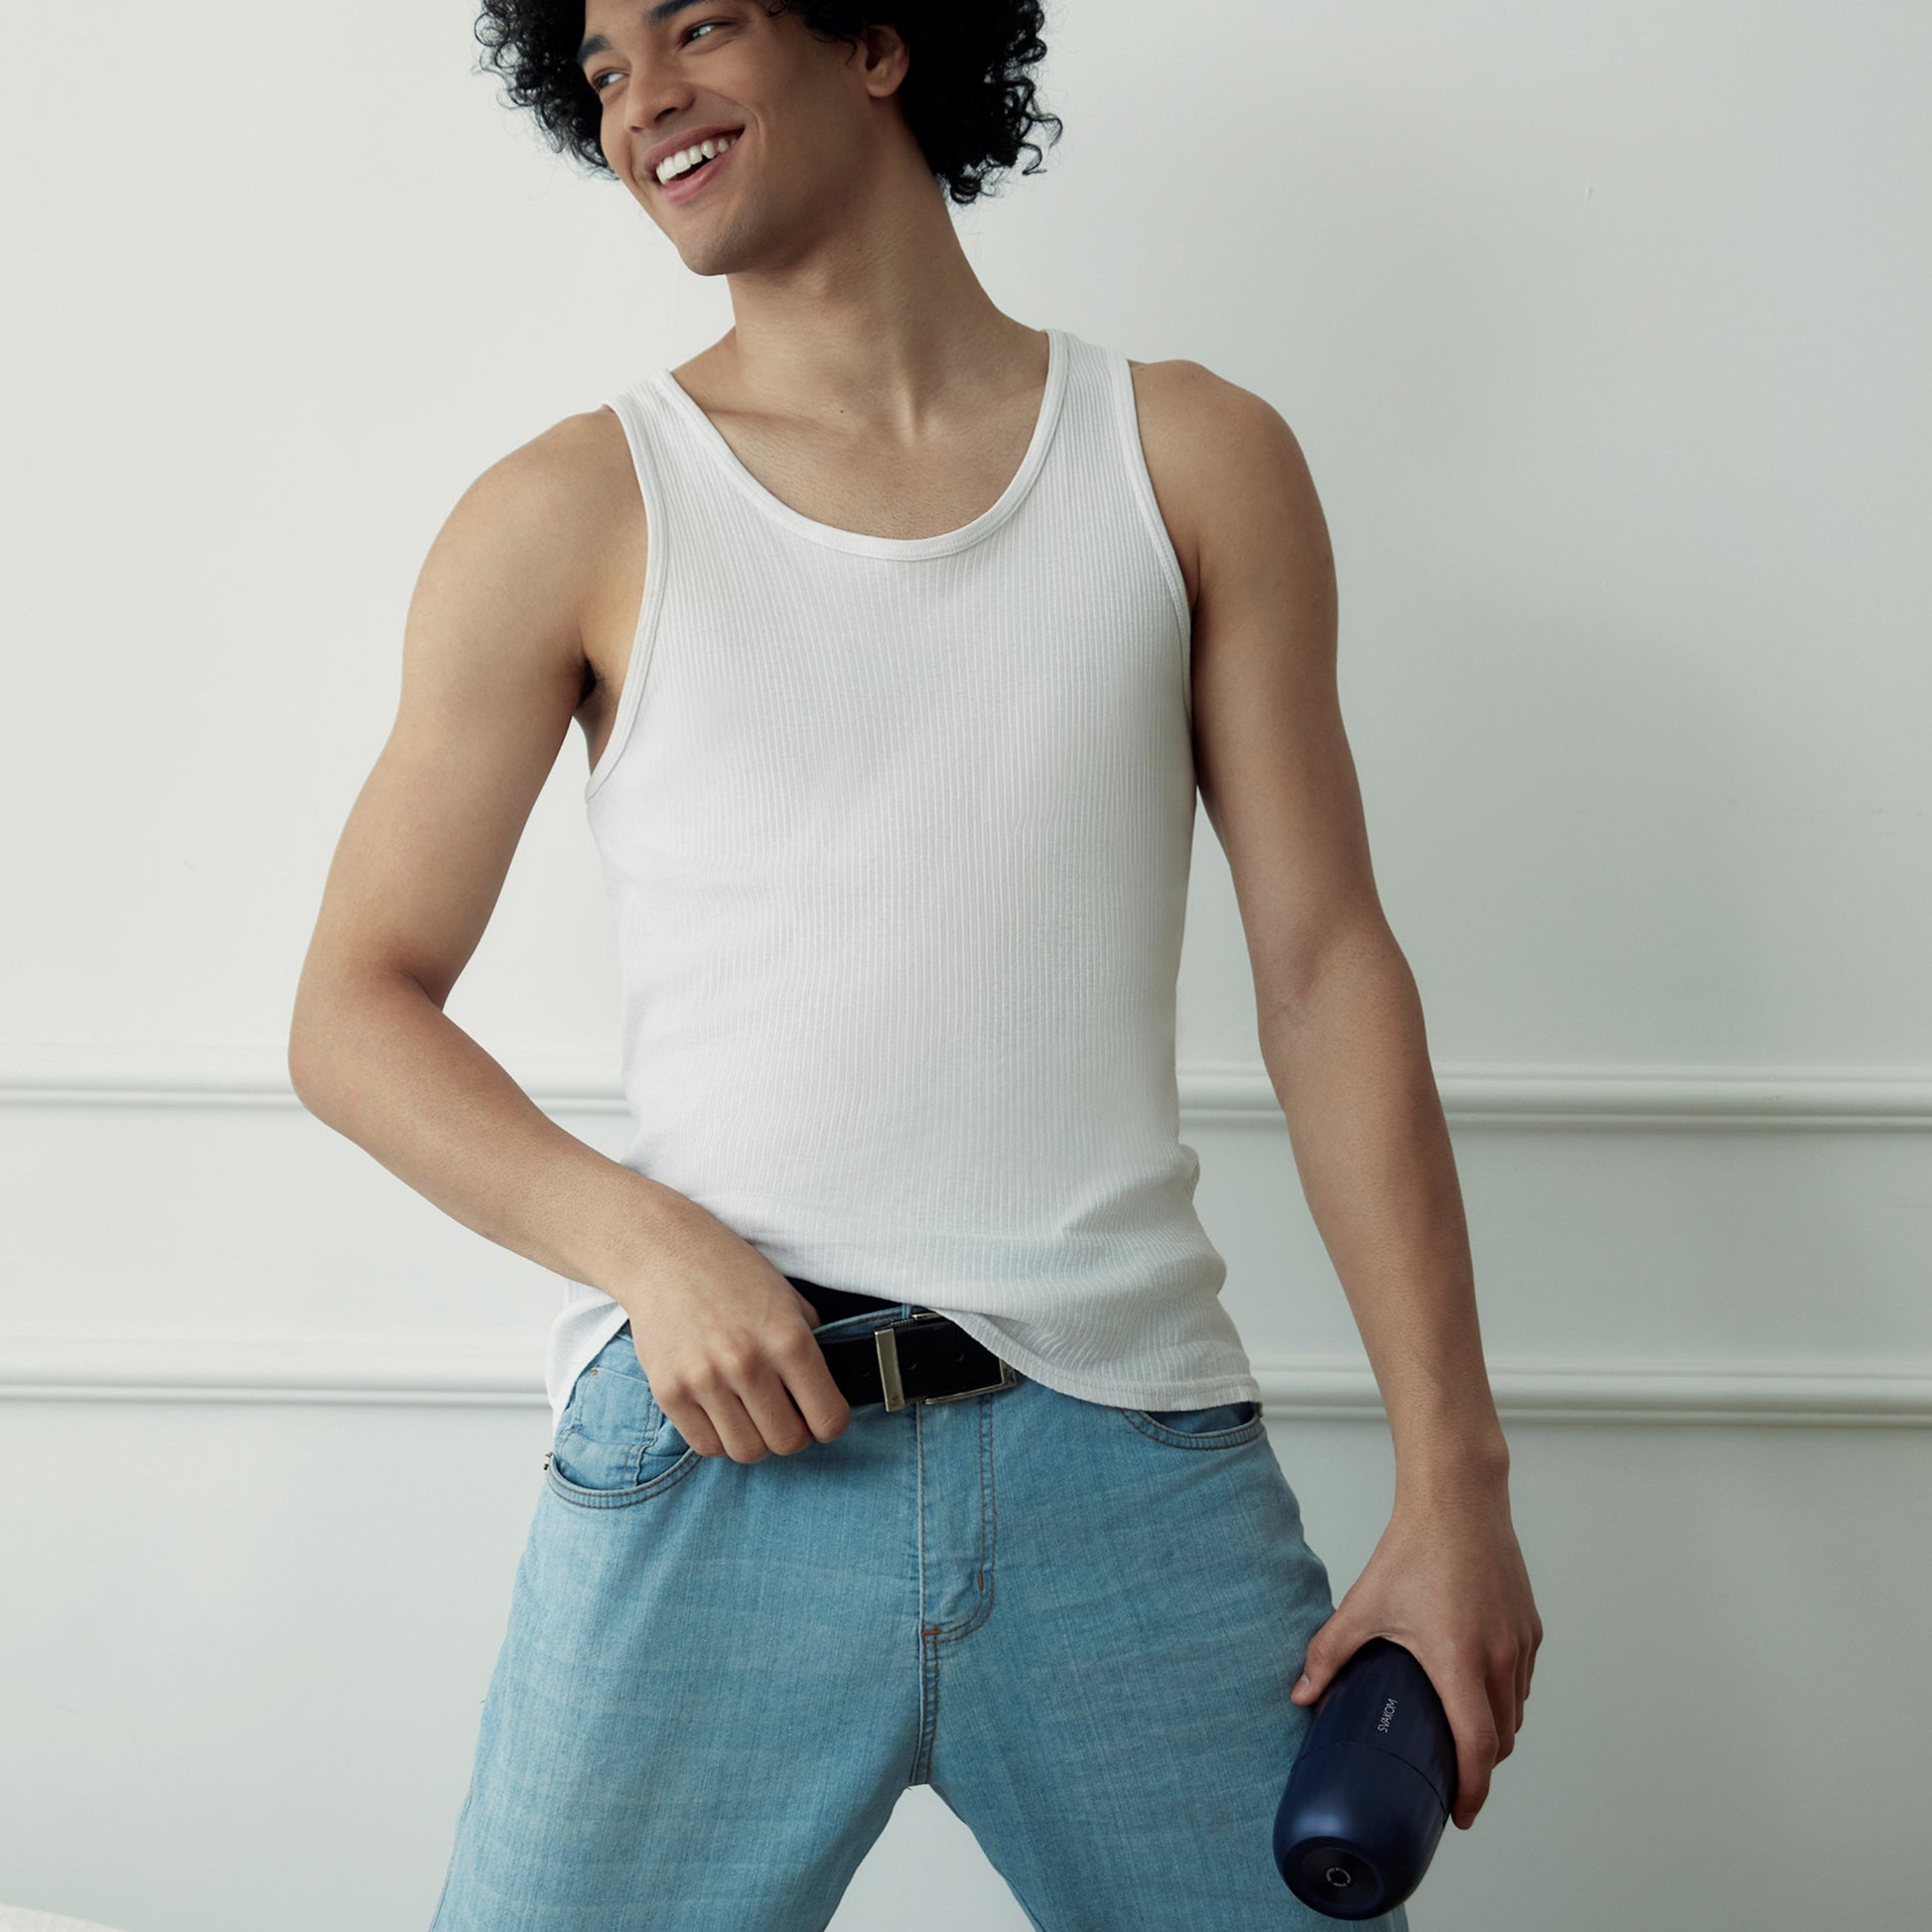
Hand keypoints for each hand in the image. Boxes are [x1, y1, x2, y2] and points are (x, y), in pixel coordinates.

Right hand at [618, 1222, 850, 1462]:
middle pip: (788, 1443)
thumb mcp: (789, 1299)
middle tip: (784, 1414)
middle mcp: (748, 1364)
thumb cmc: (731, 1273)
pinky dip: (720, 1438)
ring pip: (747, 1452)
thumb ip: (811, 1346)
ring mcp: (705, 1381)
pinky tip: (722, 1412)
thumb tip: (824, 1393)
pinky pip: (706, 1446)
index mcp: (788, 1339)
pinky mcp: (669, 1393)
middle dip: (793, 1434)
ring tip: (751, 1413)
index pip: (828, 1419)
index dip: (830, 1424)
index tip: (821, 1418)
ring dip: (756, 1439)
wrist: (664, 1254)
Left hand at [1288, 1470, 1541, 1830]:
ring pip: (1517, 1710)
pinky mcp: (1530, 1625)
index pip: (1476, 1747)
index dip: (1471, 1790)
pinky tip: (1480, 1691)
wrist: (1457, 1499)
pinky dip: (1507, 1697)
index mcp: (1458, 1660)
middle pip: (1501, 1738)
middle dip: (1479, 1766)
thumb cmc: (1413, 1548)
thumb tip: (1300, 1694)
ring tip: (1464, 1740)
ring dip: (1496, 1733)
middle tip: (1451, 1778)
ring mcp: (1520, 1642)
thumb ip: (1330, 1652)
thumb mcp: (1364, 1604)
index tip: (1460, 1814)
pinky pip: (1524, 1679)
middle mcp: (1498, 1657)